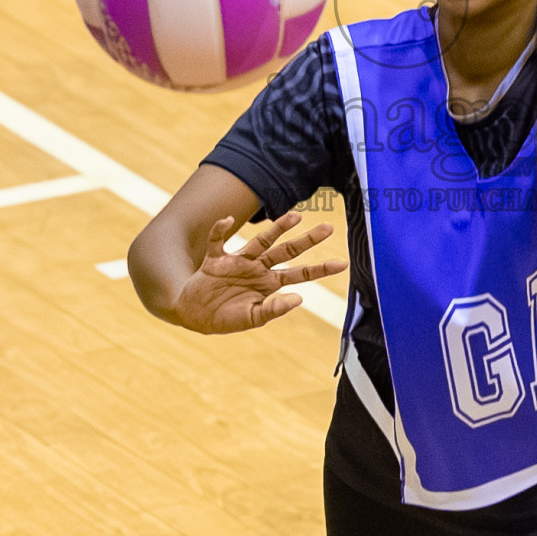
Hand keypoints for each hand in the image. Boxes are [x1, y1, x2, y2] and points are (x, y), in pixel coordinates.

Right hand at [171, 212, 346, 333]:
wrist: (193, 315)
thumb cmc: (224, 318)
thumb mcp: (251, 319)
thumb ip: (273, 309)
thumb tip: (299, 298)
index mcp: (268, 284)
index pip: (300, 274)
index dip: (320, 269)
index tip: (343, 263)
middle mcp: (257, 268)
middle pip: (286, 251)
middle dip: (307, 240)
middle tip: (329, 228)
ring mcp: (238, 261)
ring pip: (261, 240)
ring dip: (277, 229)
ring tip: (296, 216)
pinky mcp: (215, 259)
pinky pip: (218, 241)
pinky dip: (221, 229)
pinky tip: (228, 219)